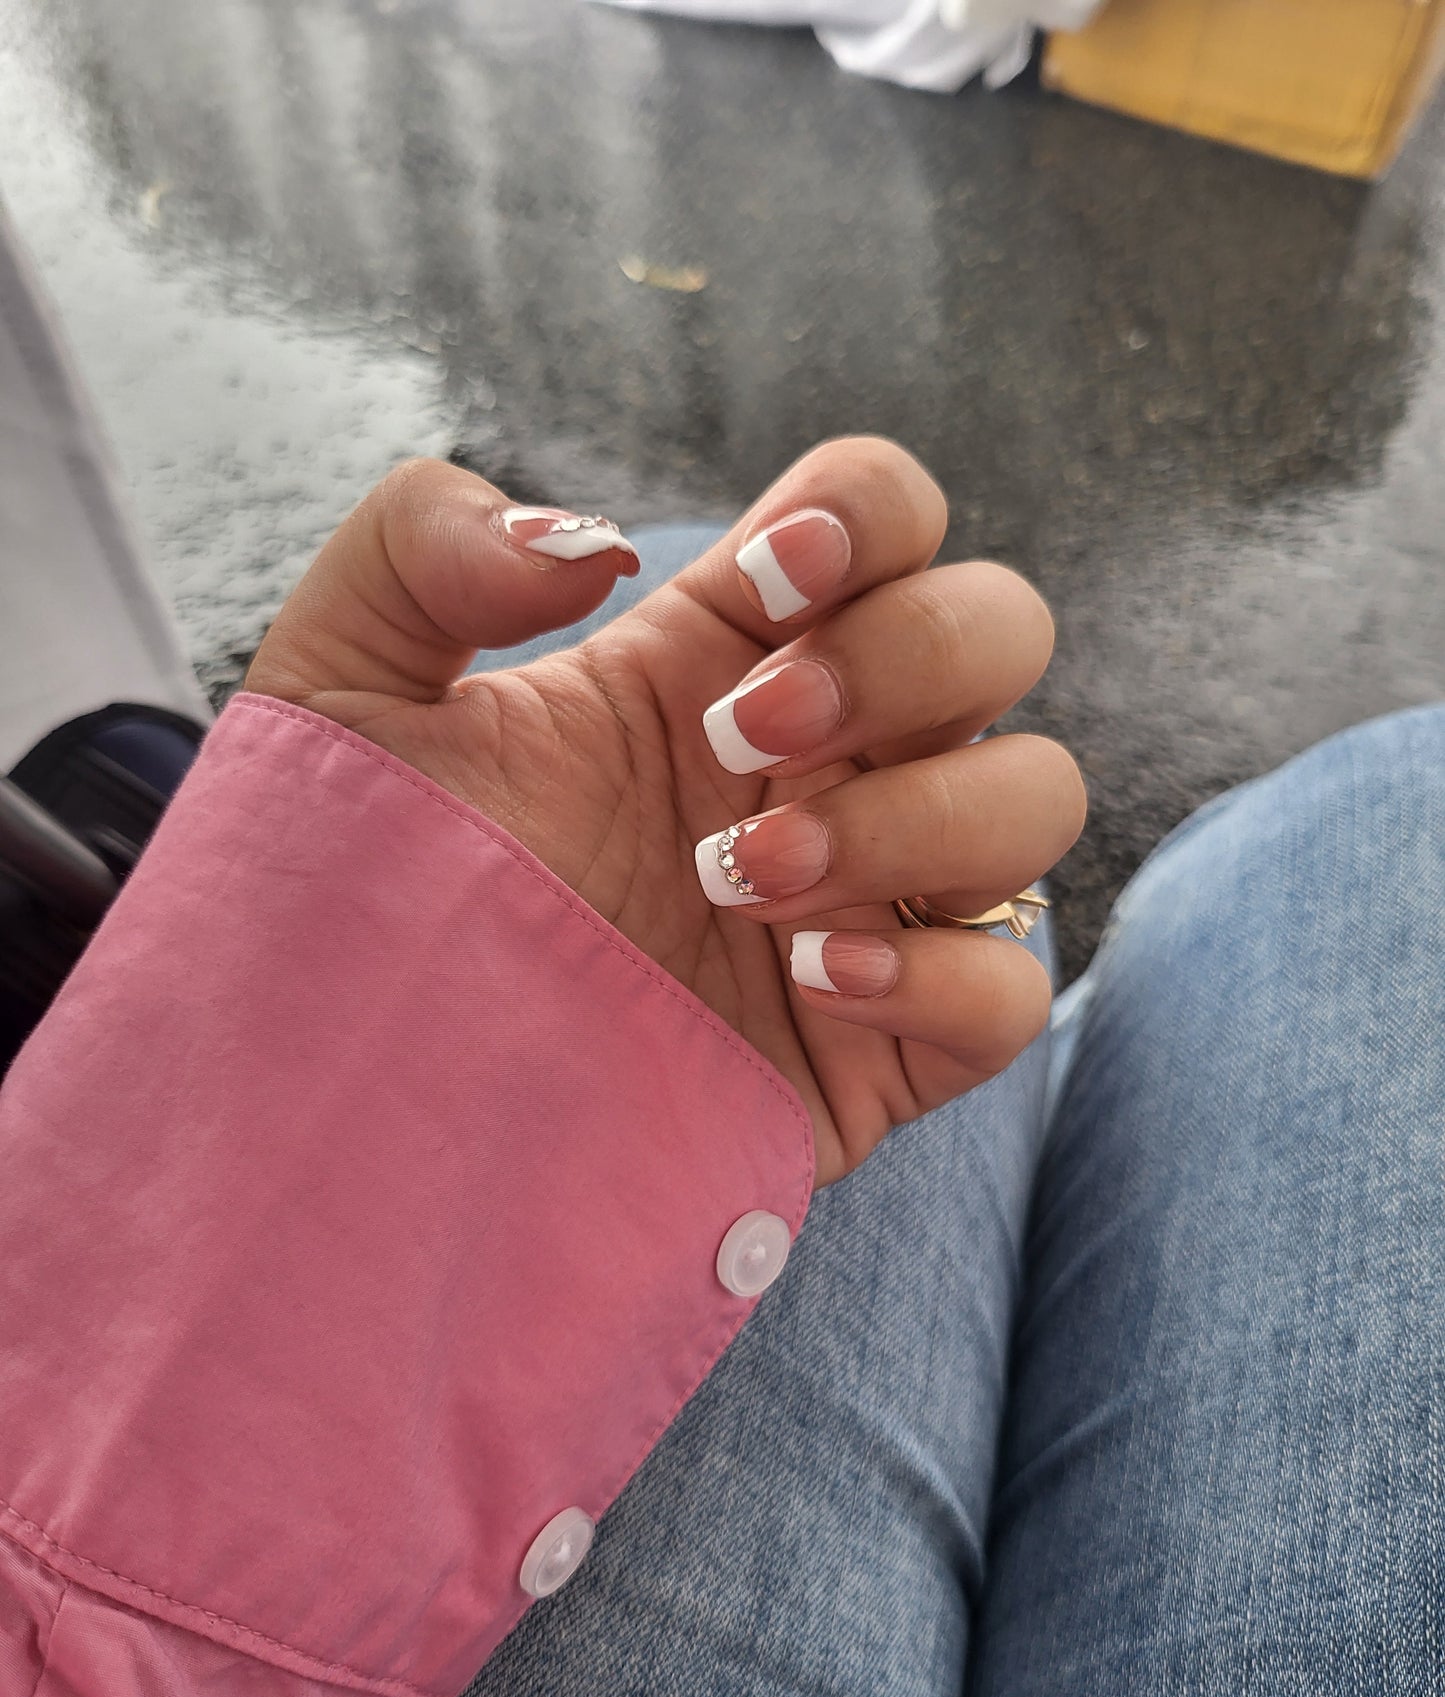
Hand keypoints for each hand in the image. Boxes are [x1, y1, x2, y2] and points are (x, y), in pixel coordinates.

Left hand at [246, 439, 1084, 1185]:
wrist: (360, 1101)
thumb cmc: (354, 896)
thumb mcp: (339, 691)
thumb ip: (422, 546)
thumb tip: (586, 543)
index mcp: (716, 658)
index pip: (884, 516)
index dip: (868, 514)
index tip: (764, 579)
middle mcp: (816, 765)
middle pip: (999, 630)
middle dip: (902, 661)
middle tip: (739, 736)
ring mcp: (862, 904)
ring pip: (1036, 799)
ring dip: (914, 816)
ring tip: (739, 882)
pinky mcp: (878, 1050)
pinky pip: (1015, 988)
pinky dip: (944, 972)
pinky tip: (813, 979)